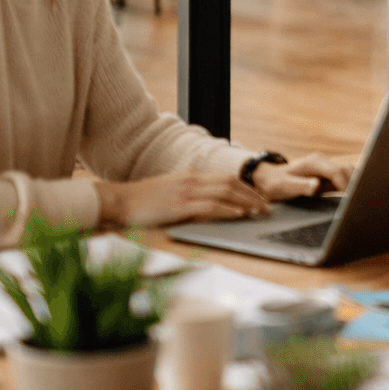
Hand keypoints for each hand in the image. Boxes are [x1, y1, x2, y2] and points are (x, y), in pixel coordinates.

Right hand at [95, 171, 270, 227]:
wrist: (120, 200)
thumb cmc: (144, 199)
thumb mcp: (172, 188)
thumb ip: (191, 189)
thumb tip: (209, 198)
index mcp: (191, 175)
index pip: (227, 177)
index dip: (247, 187)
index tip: (259, 197)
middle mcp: (192, 179)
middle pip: (232, 182)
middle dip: (253, 194)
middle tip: (267, 205)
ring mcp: (187, 192)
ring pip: (226, 192)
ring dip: (247, 201)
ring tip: (260, 210)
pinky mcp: (180, 206)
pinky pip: (211, 206)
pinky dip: (229, 209)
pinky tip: (241, 214)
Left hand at [251, 153, 353, 200]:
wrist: (270, 179)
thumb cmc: (275, 184)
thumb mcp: (284, 187)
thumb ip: (300, 186)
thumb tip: (316, 185)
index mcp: (313, 163)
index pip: (337, 171)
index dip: (346, 184)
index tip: (350, 199)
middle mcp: (322, 162)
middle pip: (347, 169)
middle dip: (354, 184)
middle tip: (357, 202)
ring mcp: (326, 167)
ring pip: (349, 171)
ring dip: (355, 183)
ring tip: (357, 201)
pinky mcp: (328, 174)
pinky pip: (345, 176)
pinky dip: (352, 184)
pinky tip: (354, 196)